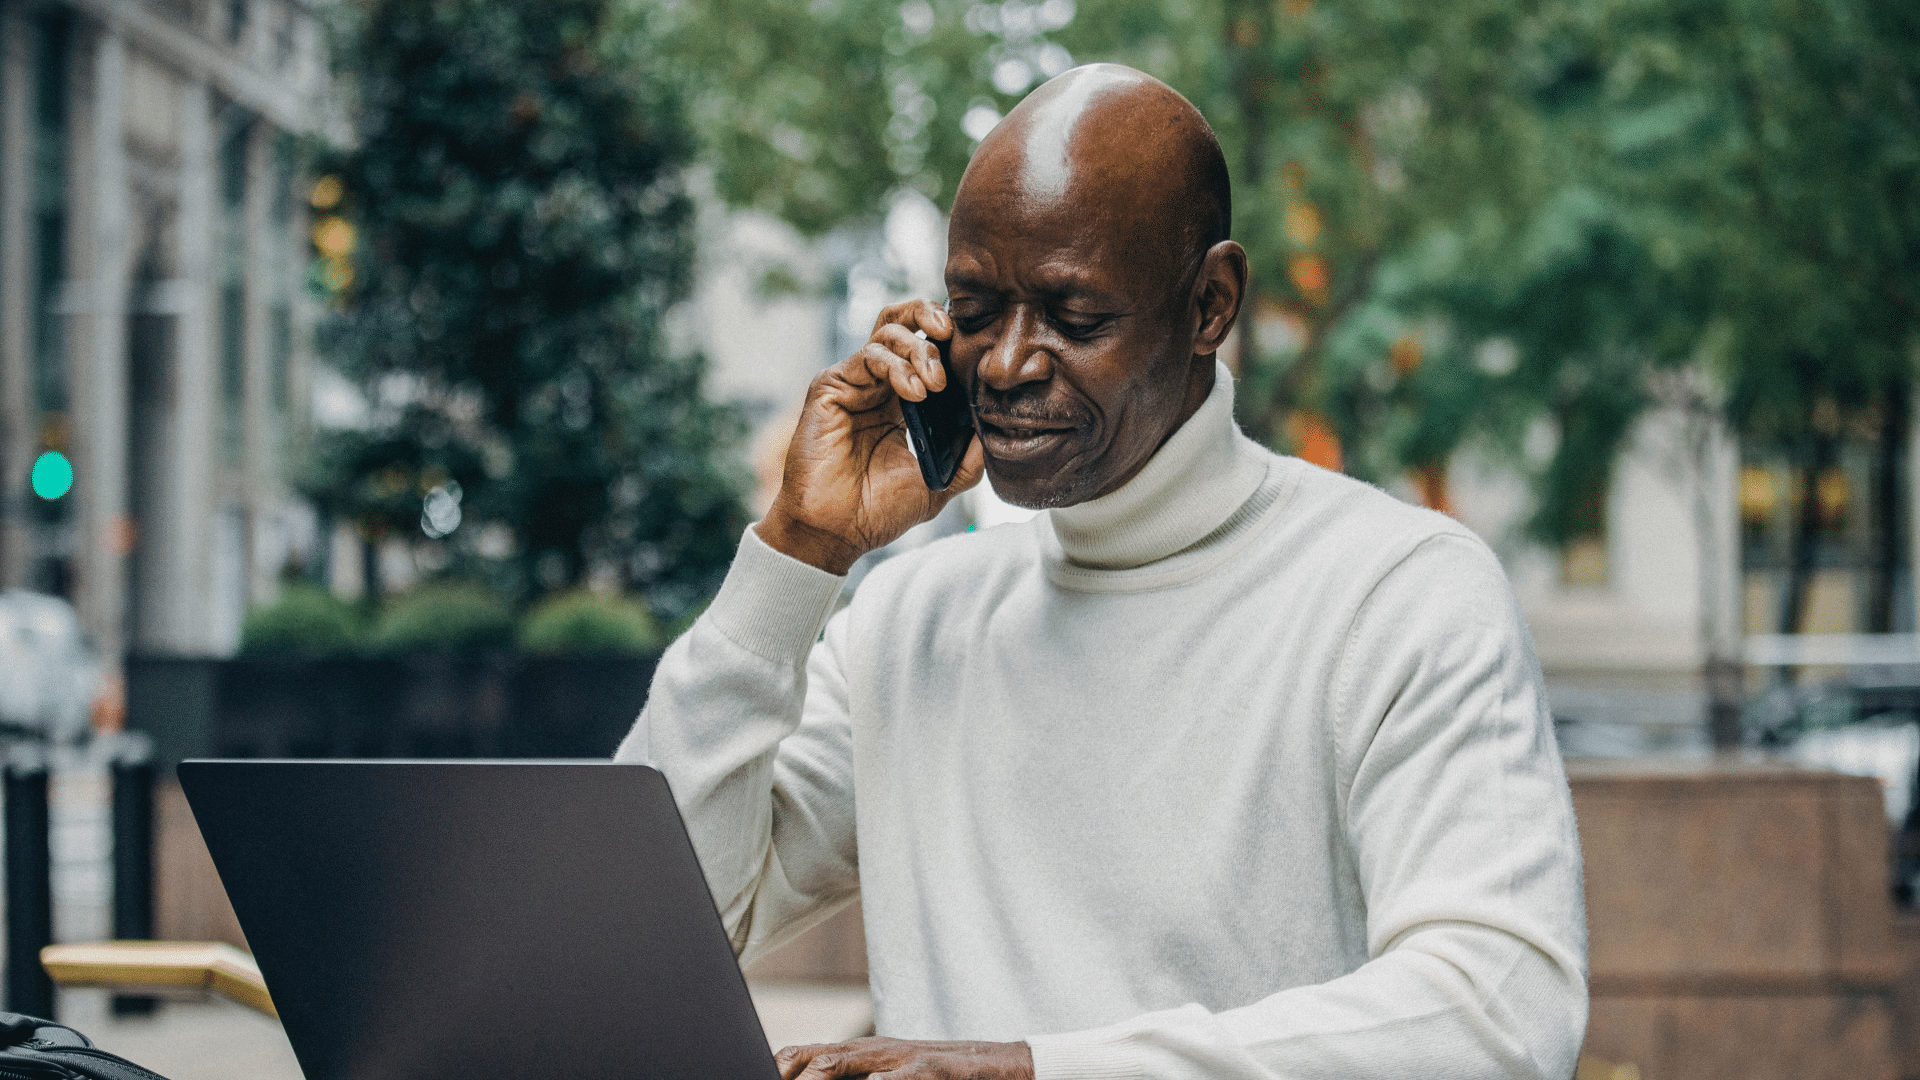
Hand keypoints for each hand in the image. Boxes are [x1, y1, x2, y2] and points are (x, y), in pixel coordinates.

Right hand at [759, 299, 985, 574]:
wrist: (837, 533)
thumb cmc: (878, 512)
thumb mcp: (938, 484)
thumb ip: (967, 459)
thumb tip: (994, 429)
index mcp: (900, 401)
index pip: (924, 347)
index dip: (947, 338)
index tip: (974, 347)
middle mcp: (875, 385)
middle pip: (901, 322)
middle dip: (929, 316)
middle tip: (952, 336)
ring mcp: (852, 384)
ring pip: (886, 332)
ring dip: (918, 350)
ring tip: (934, 384)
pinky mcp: (830, 388)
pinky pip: (867, 357)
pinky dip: (896, 367)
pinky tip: (915, 393)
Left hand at [776, 1036, 1033, 1079]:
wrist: (994, 1065)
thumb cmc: (934, 1076)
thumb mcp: (890, 1074)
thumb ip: (852, 1076)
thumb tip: (812, 1079)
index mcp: (860, 1053)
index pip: (803, 1055)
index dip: (776, 1068)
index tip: (750, 1073)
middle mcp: (873, 1050)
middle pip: (815, 1056)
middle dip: (787, 1073)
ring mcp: (898, 1058)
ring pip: (842, 1062)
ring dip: (815, 1076)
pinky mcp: (925, 1070)